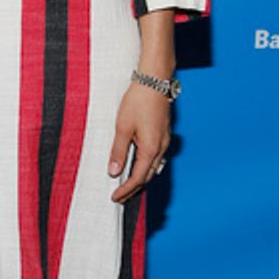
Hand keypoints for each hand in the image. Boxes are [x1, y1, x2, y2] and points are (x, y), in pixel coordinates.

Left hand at [107, 79, 171, 202]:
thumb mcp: (123, 127)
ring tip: (126, 185)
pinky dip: (146, 166)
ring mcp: (164, 141)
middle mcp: (161, 147)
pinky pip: (156, 157)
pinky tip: (137, 165)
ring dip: (140, 178)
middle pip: (148, 176)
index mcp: (151, 148)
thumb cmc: (138, 101)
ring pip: (153, 168)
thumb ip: (119, 151)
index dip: (126, 190)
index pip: (138, 178)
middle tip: (119, 197)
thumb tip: (114, 171)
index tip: (115, 198)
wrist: (154, 80)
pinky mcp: (164, 134)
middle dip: (133, 188)